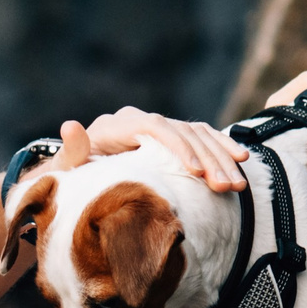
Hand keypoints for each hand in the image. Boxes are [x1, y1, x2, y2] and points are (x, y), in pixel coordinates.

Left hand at [74, 108, 249, 191]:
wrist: (76, 180)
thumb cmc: (69, 180)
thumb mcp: (66, 169)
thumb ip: (71, 152)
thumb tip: (70, 126)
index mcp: (116, 126)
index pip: (154, 127)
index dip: (177, 147)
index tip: (195, 171)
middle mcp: (138, 122)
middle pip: (181, 131)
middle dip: (208, 158)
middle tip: (226, 185)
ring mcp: (156, 129)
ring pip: (197, 135)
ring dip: (221, 157)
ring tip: (238, 184)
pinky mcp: (169, 140)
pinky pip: (201, 139)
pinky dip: (221, 149)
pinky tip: (240, 162)